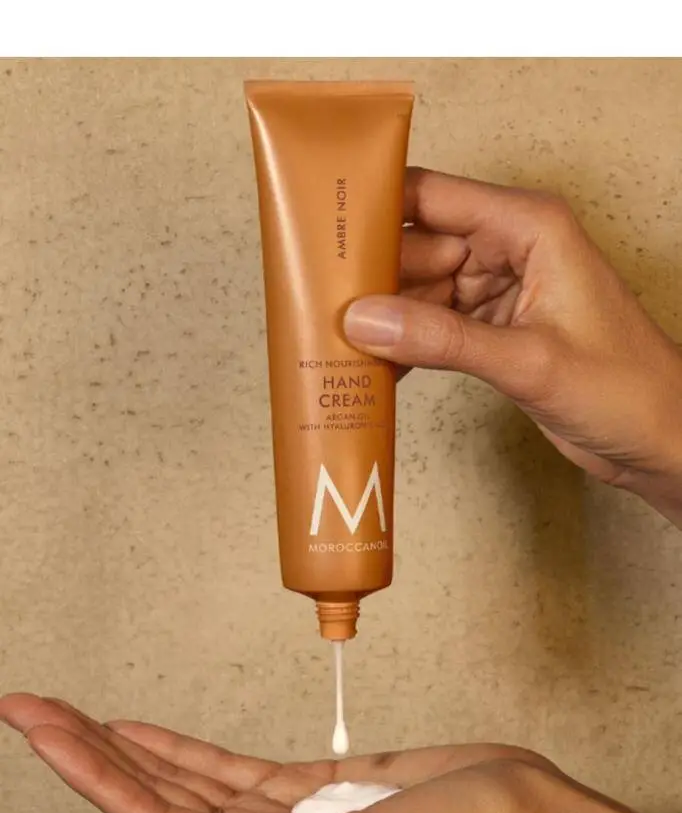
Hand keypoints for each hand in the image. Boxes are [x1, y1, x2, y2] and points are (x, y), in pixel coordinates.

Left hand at [0, 692, 554, 812]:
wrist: (511, 807)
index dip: (90, 773)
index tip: (41, 729)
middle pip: (151, 792)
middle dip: (85, 752)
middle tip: (28, 706)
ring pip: (181, 777)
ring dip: (122, 747)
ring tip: (70, 716)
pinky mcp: (307, 786)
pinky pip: (225, 766)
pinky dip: (179, 745)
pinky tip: (145, 730)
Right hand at [344, 168, 681, 523]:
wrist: (660, 441)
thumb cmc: (626, 389)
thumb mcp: (529, 361)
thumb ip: (444, 339)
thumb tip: (365, 320)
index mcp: (530, 227)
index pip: (434, 197)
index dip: (375, 208)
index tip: (323, 232)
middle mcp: (512, 247)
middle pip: (418, 244)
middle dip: (371, 275)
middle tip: (315, 304)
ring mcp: (502, 288)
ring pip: (421, 289)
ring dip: (383, 317)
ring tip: (333, 342)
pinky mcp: (496, 328)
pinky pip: (435, 324)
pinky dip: (407, 343)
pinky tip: (373, 367)